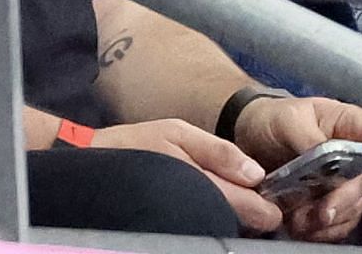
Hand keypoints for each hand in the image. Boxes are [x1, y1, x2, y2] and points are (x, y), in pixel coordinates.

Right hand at [91, 118, 281, 232]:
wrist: (89, 165)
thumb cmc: (135, 145)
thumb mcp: (177, 132)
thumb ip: (218, 152)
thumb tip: (255, 174)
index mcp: (200, 184)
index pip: (249, 208)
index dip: (265, 209)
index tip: (272, 206)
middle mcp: (194, 210)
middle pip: (238, 223)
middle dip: (249, 213)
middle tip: (253, 201)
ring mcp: (182, 223)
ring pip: (221, 226)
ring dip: (231, 217)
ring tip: (231, 202)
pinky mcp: (169, 228)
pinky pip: (201, 226)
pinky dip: (211, 219)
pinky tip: (206, 208)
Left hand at [233, 96, 361, 241]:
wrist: (250, 139)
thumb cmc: (273, 120)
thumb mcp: (287, 120)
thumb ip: (309, 137)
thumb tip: (328, 158)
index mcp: (347, 122)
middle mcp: (354, 152)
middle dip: (347, 198)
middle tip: (323, 213)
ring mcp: (346, 179)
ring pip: (356, 205)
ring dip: (334, 219)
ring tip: (303, 222)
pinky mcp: (333, 201)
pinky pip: (341, 221)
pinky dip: (326, 230)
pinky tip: (307, 229)